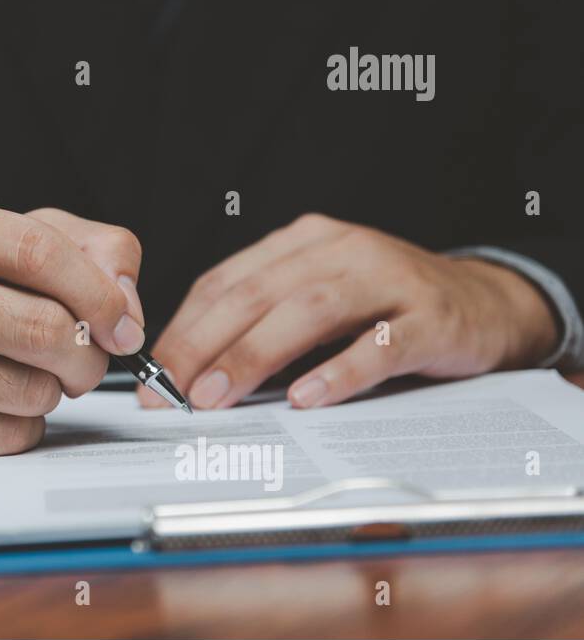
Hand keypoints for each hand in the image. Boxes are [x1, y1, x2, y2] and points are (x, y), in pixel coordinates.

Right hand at [0, 200, 146, 455]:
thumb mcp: (18, 238)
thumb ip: (91, 250)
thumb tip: (125, 308)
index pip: (36, 252)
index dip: (99, 292)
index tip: (123, 322)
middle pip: (38, 327)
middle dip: (89, 354)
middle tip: (90, 359)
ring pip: (25, 390)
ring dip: (54, 391)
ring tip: (34, 374)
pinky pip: (0, 436)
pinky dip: (23, 426)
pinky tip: (2, 403)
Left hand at [141, 213, 558, 410]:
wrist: (488, 303)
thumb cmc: (386, 306)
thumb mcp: (318, 299)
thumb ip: (263, 321)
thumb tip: (191, 372)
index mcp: (301, 242)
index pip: (224, 281)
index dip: (183, 328)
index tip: (153, 374)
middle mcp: (339, 250)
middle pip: (256, 293)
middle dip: (204, 344)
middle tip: (171, 392)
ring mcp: (388, 280)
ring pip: (308, 311)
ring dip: (254, 355)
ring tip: (217, 396)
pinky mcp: (431, 319)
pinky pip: (379, 345)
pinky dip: (339, 371)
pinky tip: (305, 397)